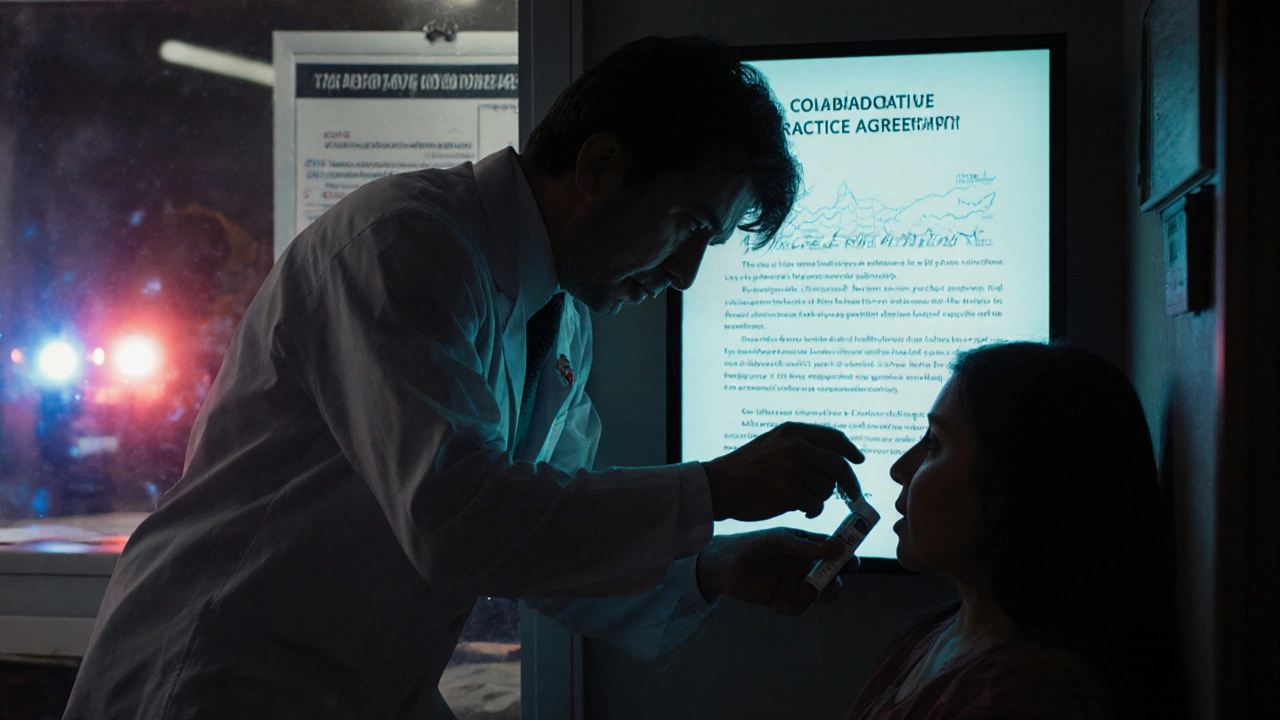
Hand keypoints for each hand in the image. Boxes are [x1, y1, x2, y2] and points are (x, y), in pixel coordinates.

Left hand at [694, 528, 859, 614]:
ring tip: (805, 591)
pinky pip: (797, 608)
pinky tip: (776, 602)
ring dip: (817, 596)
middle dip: (836, 583)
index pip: (834, 551)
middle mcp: (805, 566)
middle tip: (830, 583)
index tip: (852, 563)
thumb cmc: (753, 545)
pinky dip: (791, 606)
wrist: (724, 566)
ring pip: (819, 595)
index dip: (847, 557)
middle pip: (833, 578)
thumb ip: (806, 546)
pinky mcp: (784, 601)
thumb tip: (836, 546)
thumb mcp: (780, 540)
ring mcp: (795, 584)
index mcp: (808, 547)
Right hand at [703, 422, 863, 521]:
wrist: (719, 486)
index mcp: (793, 432)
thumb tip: (836, 456)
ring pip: (828, 488)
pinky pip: (816, 505)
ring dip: (820, 498)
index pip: (834, 437)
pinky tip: (800, 510)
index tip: (859, 460)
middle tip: (853, 495)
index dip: (850, 450)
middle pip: (838, 466)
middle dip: (850, 483)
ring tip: (802, 498)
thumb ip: (801, 445)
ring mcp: (793, 470)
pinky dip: (813, 510)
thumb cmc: (745, 468)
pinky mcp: (790, 493)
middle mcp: (796, 447)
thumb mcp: (772, 444)